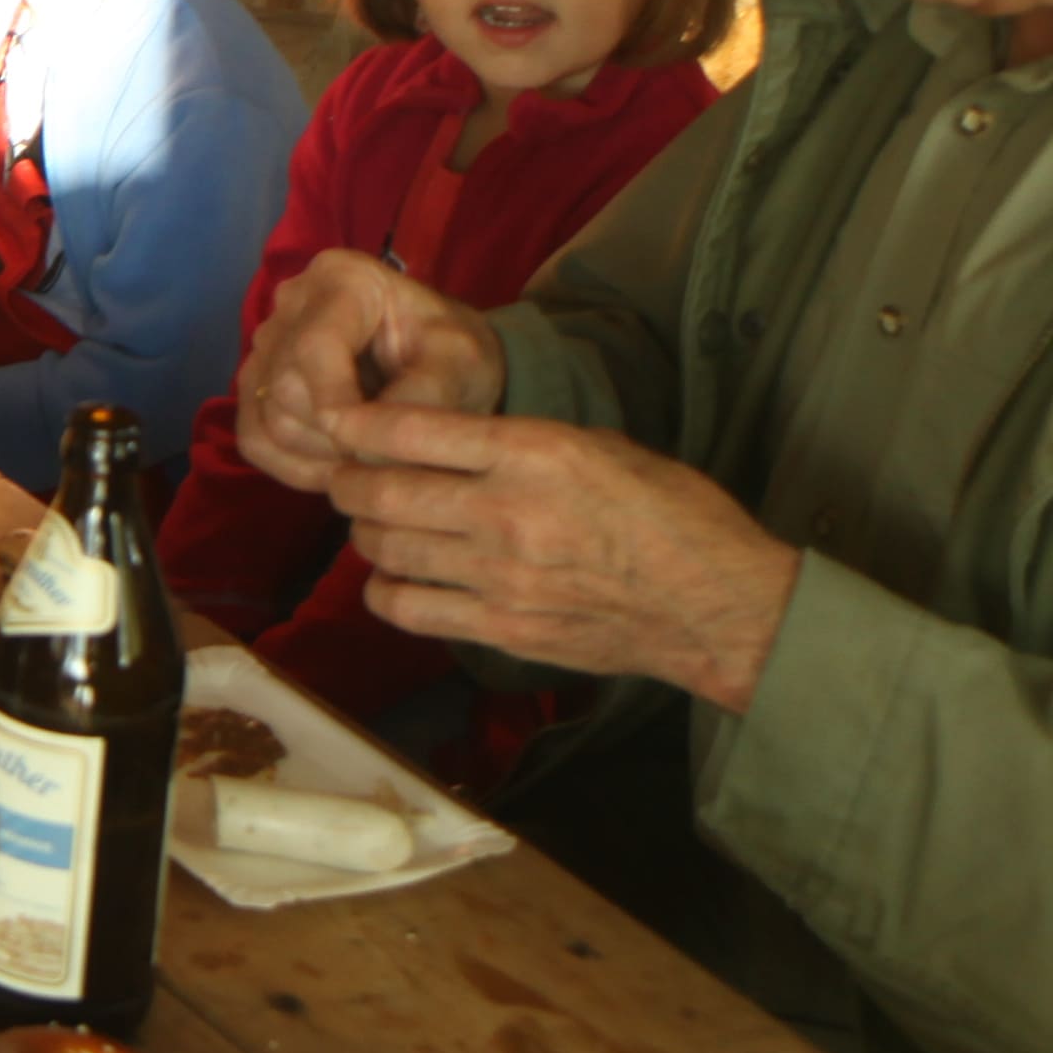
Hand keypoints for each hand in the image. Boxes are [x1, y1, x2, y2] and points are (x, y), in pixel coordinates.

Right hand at [234, 251, 503, 491]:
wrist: (441, 365)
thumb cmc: (454, 354)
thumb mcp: (461, 365)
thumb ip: (423, 396)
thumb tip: (365, 448)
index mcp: (343, 278)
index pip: (314, 346)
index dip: (334, 404)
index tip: (371, 449)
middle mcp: (292, 302)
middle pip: (286, 389)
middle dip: (335, 437)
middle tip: (385, 456)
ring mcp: (267, 344)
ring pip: (268, 420)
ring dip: (319, 457)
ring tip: (369, 459)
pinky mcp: (257, 385)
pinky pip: (254, 439)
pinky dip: (293, 468)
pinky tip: (336, 471)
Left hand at [318, 399, 799, 710]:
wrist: (713, 606)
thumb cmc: (671, 514)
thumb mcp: (603, 447)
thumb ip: (522, 445)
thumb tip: (448, 445)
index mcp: (536, 453)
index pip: (414, 429)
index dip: (358, 425)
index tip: (338, 422)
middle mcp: (507, 512)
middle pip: (380, 492)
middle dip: (346, 482)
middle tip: (344, 478)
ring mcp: (500, 577)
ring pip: (385, 549)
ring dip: (365, 534)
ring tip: (373, 525)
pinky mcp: (501, 629)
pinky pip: (408, 608)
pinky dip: (386, 590)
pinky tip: (396, 578)